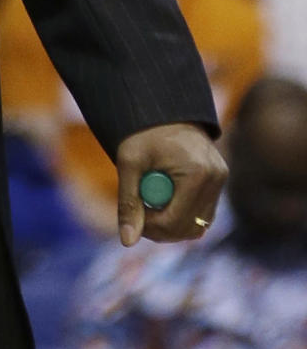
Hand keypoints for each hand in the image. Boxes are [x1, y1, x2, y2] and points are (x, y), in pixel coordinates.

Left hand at [115, 122, 227, 246]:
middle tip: (140, 214)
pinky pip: (202, 212)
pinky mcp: (219, 179)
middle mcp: (216, 178)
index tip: (134, 216)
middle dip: (162, 228)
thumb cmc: (143, 131)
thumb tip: (127, 242)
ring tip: (150, 202)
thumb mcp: (129, 162)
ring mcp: (221, 179)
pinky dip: (182, 212)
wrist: (162, 107)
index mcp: (197, 173)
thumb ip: (128, 203)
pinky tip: (165, 198)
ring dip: (172, 222)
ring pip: (198, 224)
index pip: (175, 222)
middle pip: (189, 228)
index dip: (151, 227)